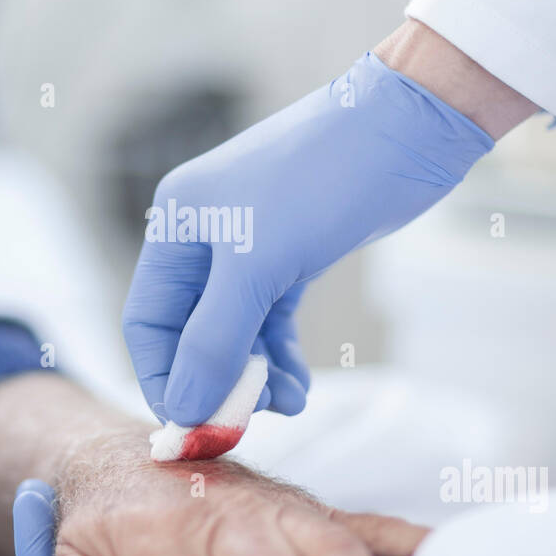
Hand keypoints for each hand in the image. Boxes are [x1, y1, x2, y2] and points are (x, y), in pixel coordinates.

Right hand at [122, 46, 492, 428]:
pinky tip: (297, 388)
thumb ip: (215, 340)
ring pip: (235, 333)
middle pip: (190, 332)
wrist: (407, 129)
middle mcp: (206, 237)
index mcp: (178, 223)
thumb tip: (183, 407)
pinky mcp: (292, 258)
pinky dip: (280, 358)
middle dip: (216, 380)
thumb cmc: (323, 180)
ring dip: (255, 376)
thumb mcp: (259, 265)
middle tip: (247, 420)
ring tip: (288, 402)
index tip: (191, 426)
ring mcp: (251, 249)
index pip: (147, 320)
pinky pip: (270, 324)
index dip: (163, 377)